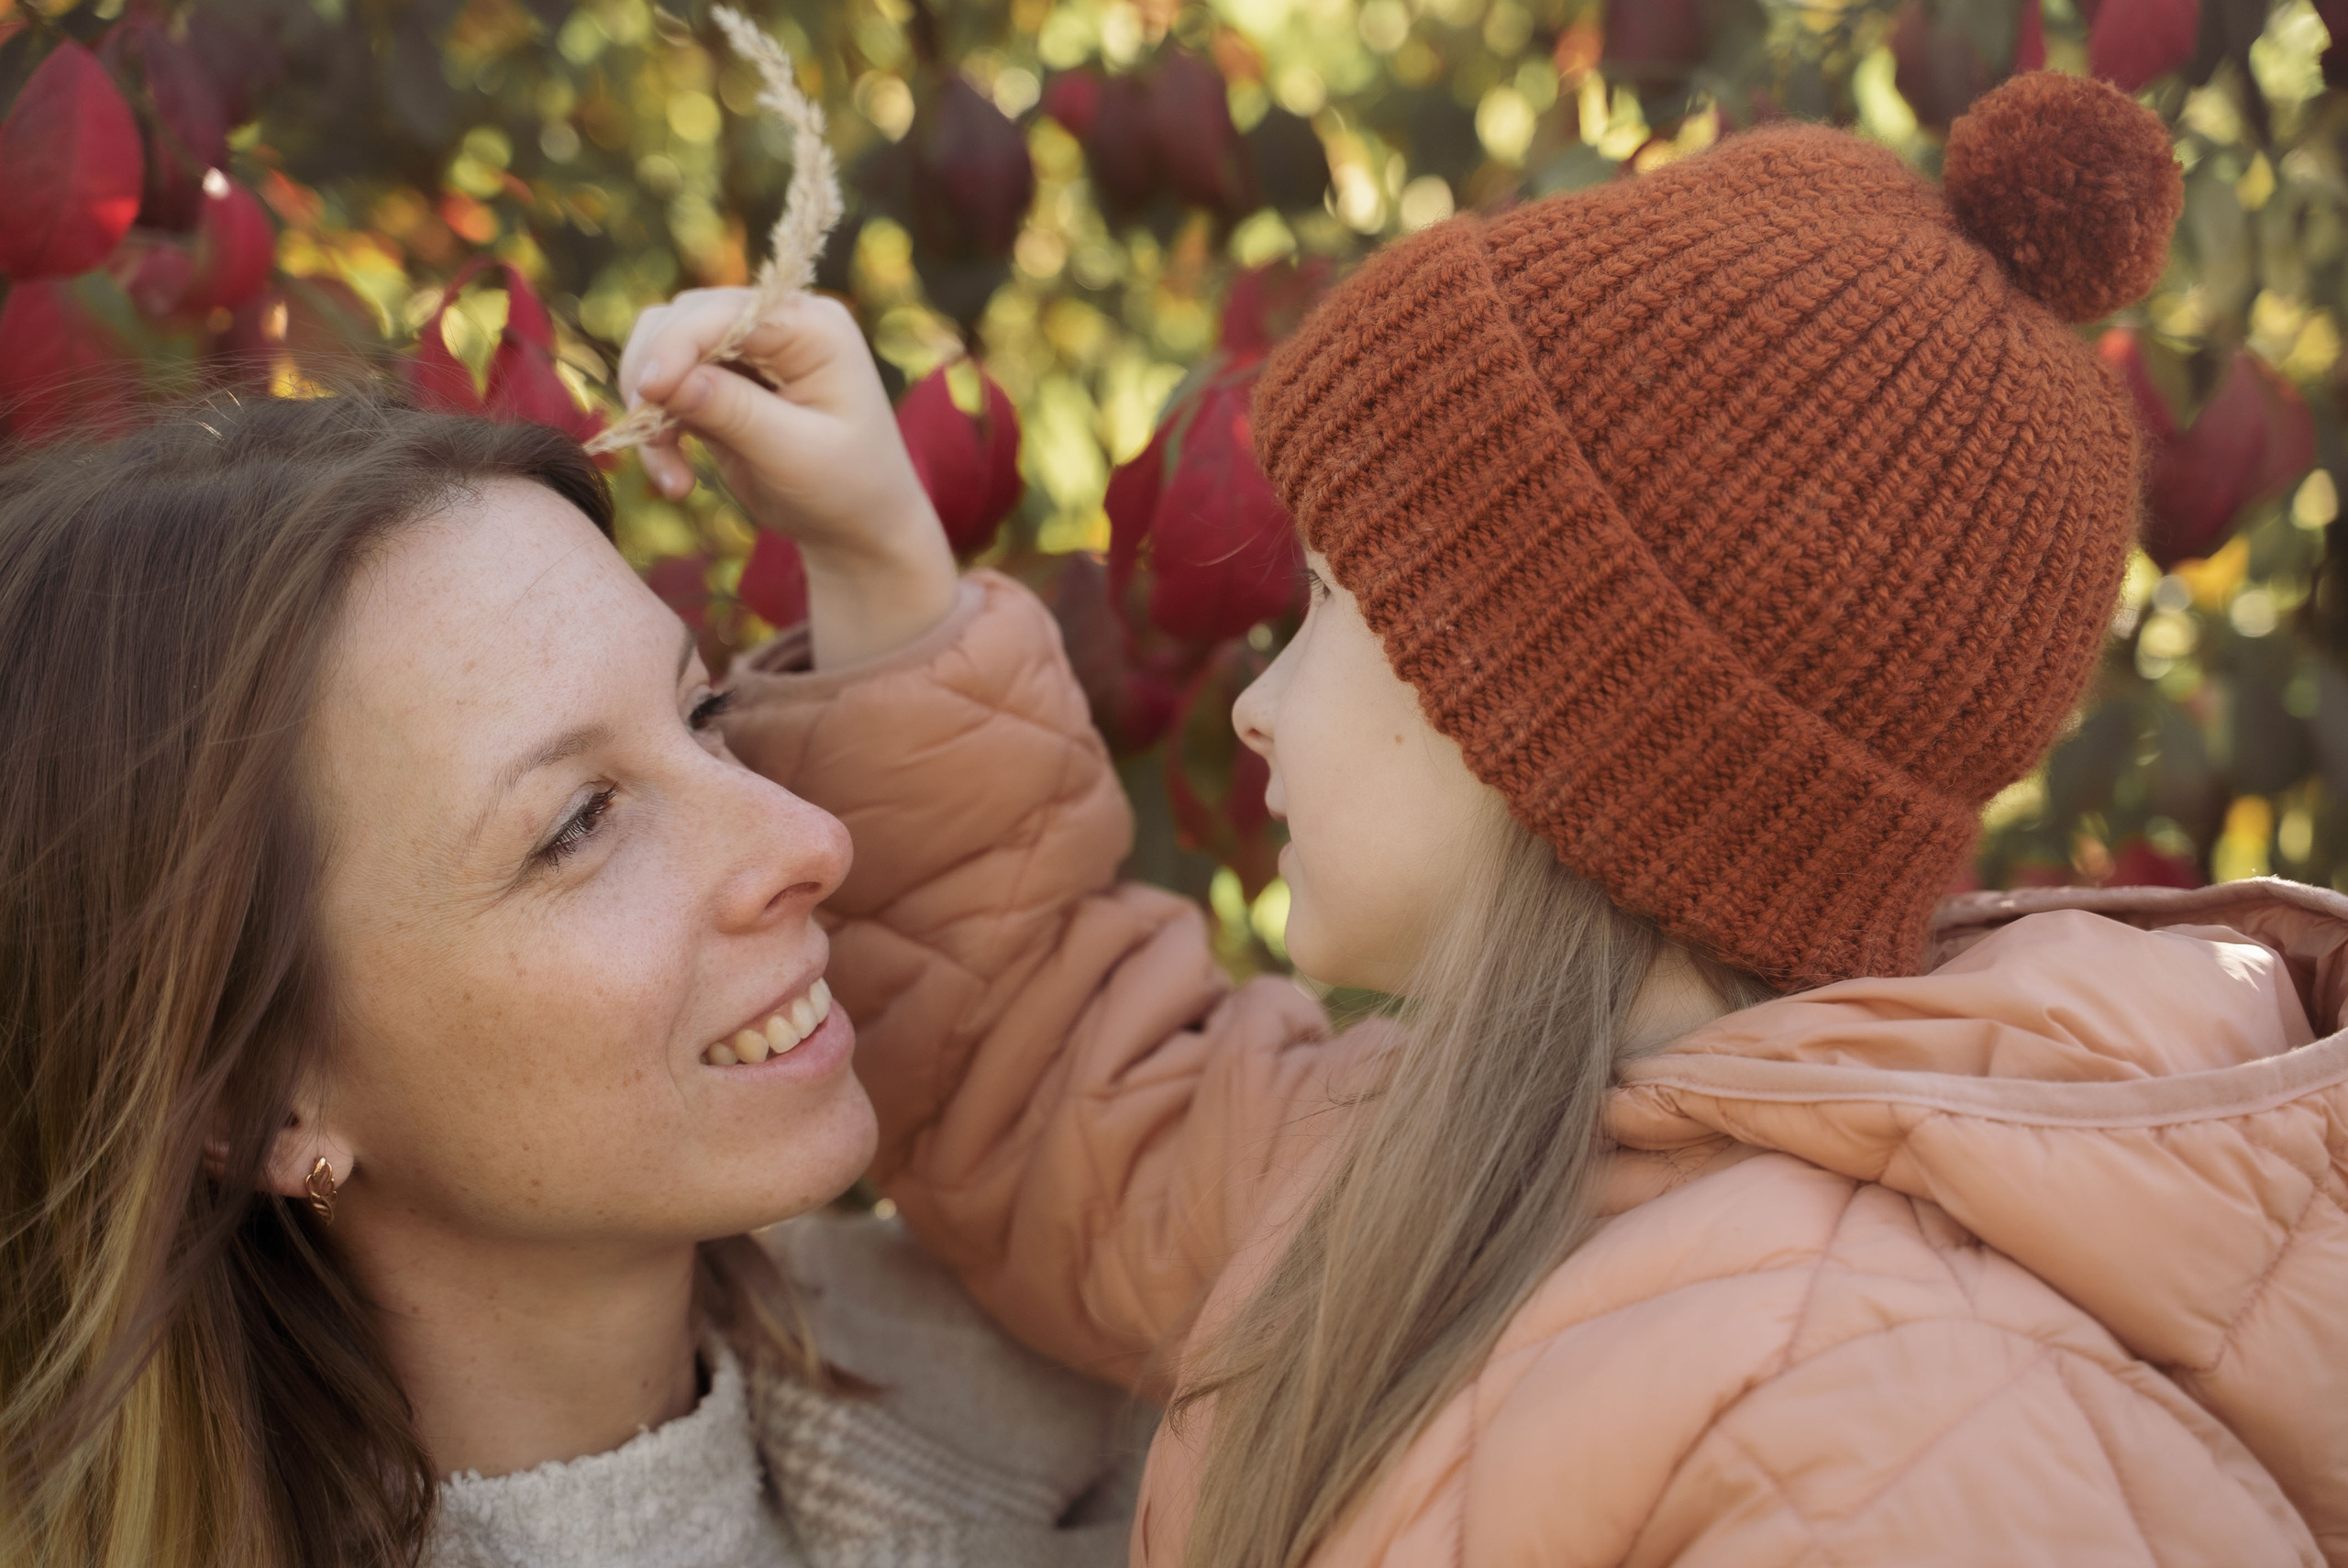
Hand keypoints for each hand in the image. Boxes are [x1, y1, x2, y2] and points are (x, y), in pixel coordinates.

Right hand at [615, 288, 956, 666]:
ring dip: (649, 407)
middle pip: (683, 319)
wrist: (856, 529)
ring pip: (662, 350)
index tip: (649, 392)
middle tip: (650, 439)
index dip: (679, 343)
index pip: (729, 311)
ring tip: (670, 473)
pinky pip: (665, 392)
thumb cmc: (847, 489)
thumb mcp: (797, 454)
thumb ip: (735, 412)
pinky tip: (676, 483)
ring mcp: (745, 354)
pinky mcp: (719, 387)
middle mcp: (776, 326)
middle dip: (655, 376)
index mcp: (812, 327)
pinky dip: (656, 432)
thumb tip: (667, 380)